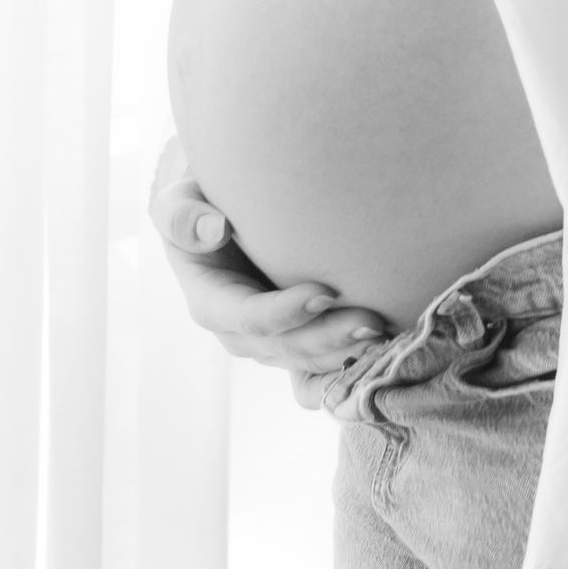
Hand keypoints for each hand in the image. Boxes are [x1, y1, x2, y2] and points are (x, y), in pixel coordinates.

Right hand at [148, 137, 392, 400]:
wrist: (227, 217)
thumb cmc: (203, 203)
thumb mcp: (179, 202)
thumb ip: (183, 215)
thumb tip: (213, 229)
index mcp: (211, 302)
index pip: (249, 318)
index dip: (286, 312)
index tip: (326, 292)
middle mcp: (240, 332)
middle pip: (287, 346)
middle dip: (328, 338)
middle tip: (372, 322)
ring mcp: (272, 342)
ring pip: (309, 359)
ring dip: (347, 351)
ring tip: (388, 332)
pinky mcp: (299, 339)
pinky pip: (323, 366)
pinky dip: (351, 364)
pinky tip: (384, 354)